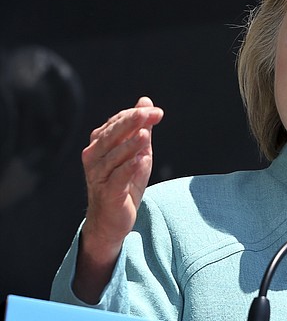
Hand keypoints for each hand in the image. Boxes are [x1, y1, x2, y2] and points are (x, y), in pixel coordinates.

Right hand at [74, 97, 163, 301]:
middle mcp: (94, 157)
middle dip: (131, 123)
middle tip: (148, 113)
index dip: (136, 116)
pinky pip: (117, 178)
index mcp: (100, 144)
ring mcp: (98, 175)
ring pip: (113, 156)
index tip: (157, 112)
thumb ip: (141, 128)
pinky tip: (142, 160)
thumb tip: (146, 101)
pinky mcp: (107, 193)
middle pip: (111, 135)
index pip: (116, 124)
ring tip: (146, 135)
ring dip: (130, 144)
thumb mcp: (137, 153)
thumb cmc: (124, 183)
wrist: (112, 219)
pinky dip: (129, 168)